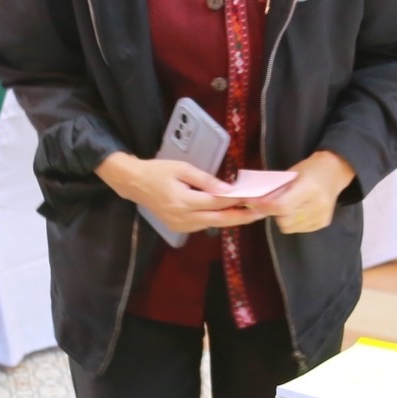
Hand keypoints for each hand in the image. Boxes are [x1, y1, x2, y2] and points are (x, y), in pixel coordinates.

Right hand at [97, 153, 266, 232]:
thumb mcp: (182, 169)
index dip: (238, 201)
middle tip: (261, 213)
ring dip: (231, 218)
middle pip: (219, 220)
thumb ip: (205, 180)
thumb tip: (227, 189)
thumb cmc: (158, 171)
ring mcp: (181, 226)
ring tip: (250, 212)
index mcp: (184, 201)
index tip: (256, 198)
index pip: (217, 202)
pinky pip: (203, 225)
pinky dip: (217, 219)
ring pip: (212, 224)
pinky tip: (229, 213)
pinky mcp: (179, 229)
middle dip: (242, 217)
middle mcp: (183, 218)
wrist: (134, 184)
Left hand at [260, 150, 355, 234]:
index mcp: (309, 188)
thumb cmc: (310, 169)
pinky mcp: (323, 223)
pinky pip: (299, 229)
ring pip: (290, 228)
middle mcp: (318, 204)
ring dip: (282, 219)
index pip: (281, 206)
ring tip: (286, 206)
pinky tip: (297, 210)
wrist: (335, 171)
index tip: (251, 203)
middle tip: (271, 204)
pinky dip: (293, 222)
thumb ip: (276, 191)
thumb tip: (255, 204)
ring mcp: (322, 216)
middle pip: (284, 221)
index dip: (264, 207)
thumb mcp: (291, 174)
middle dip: (273, 213)